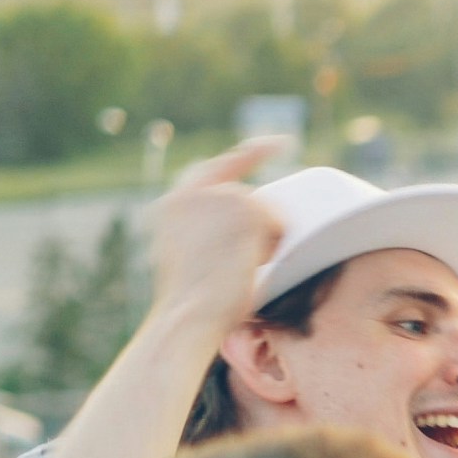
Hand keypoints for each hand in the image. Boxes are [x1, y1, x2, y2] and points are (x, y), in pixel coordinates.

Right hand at [148, 136, 291, 328]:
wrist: (188, 315)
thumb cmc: (192, 304)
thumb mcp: (193, 258)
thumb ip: (212, 230)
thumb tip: (256, 225)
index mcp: (176, 204)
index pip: (218, 168)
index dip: (253, 153)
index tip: (281, 143)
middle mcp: (194, 191)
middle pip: (251, 197)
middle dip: (262, 217)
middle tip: (260, 227)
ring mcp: (219, 196)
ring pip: (267, 213)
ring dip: (265, 242)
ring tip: (239, 267)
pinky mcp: (244, 208)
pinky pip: (279, 225)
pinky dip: (274, 246)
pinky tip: (251, 263)